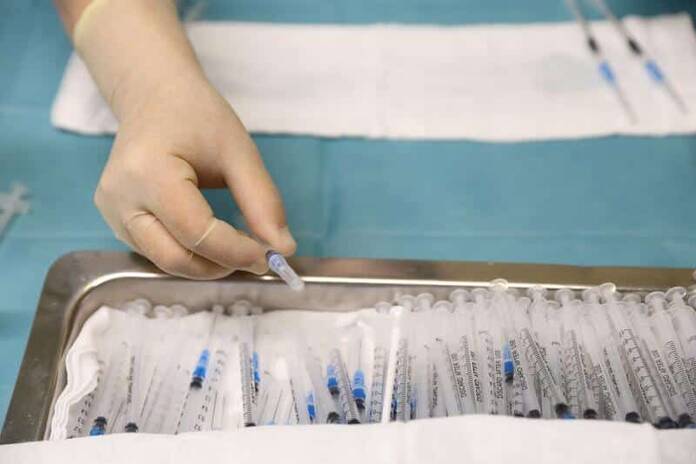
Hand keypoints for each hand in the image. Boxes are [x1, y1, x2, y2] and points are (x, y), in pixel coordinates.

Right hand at [95, 76, 295, 278]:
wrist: (153, 96)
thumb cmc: (196, 116)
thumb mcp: (239, 151)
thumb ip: (262, 201)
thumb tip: (283, 249)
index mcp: (148, 173)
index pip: (196, 232)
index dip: (236, 251)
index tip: (270, 256)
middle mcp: (120, 198)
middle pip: (176, 258)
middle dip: (222, 265)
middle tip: (257, 255)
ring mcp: (111, 212)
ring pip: (165, 262)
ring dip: (208, 265)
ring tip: (237, 246)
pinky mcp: (114, 221)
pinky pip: (157, 252)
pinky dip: (190, 255)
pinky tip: (212, 240)